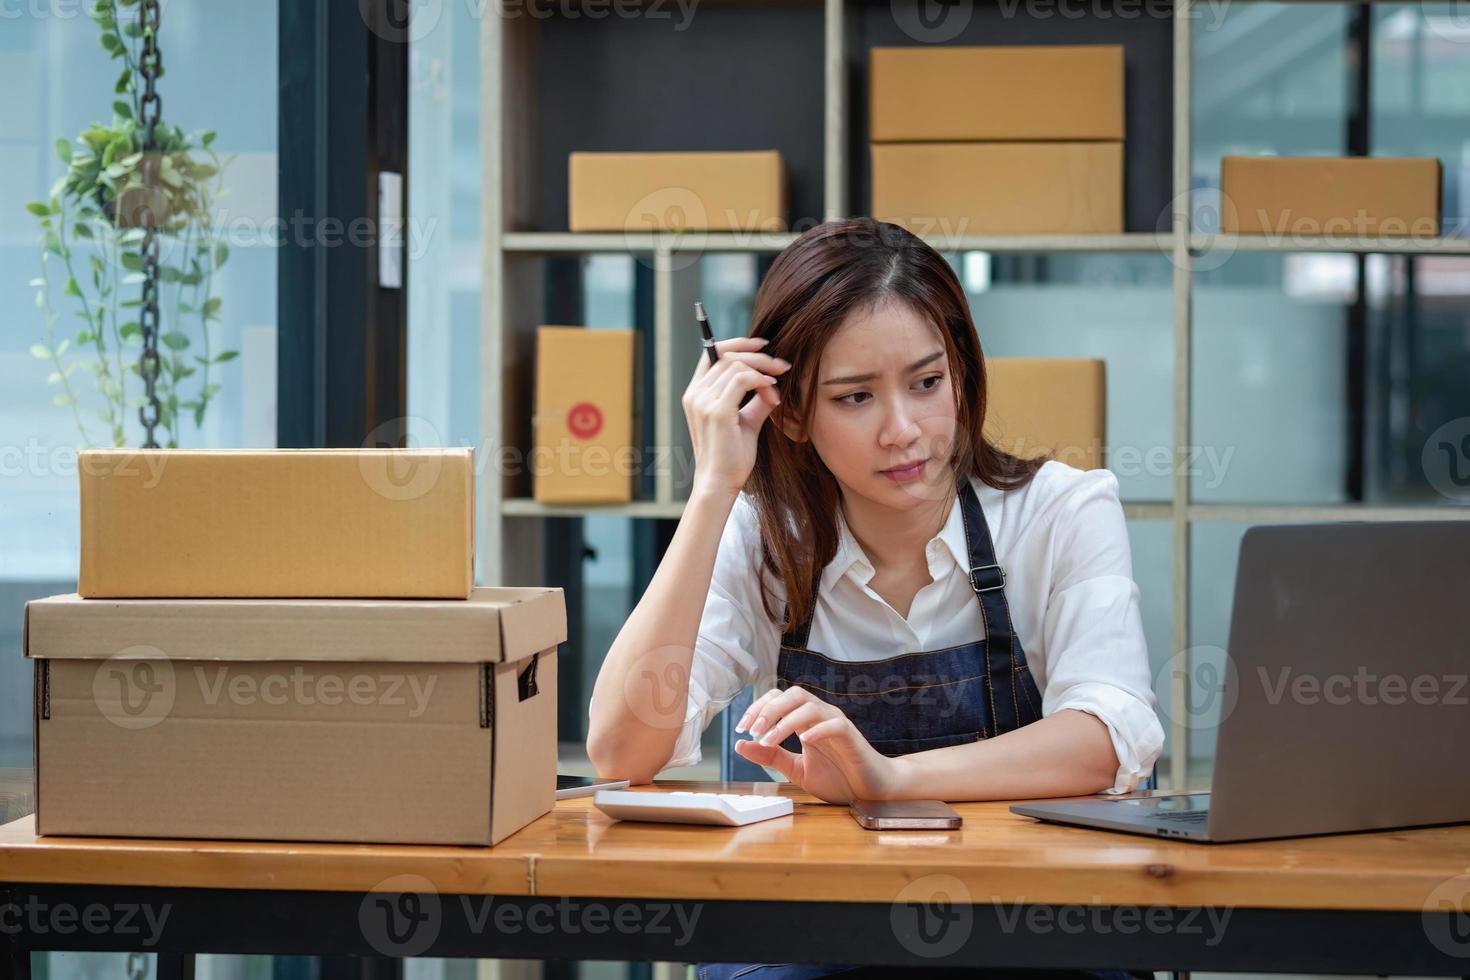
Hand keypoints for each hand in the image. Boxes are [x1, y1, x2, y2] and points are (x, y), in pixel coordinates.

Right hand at [682, 337, 789, 498]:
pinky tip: (773, 391)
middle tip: (783, 366)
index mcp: (696, 394)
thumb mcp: (746, 421)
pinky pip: (742, 379)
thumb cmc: (732, 456)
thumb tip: (773, 382)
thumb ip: (756, 400)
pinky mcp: (716, 411)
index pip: (711, 353)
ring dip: (763, 371)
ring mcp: (702, 402)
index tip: (763, 345)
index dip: (737, 343)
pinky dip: (761, 380)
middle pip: (727, 355)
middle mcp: (695, 394)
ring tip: (778, 387)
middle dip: (759, 356)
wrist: (721, 483)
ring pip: (736, 365)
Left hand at [733, 686, 898, 803]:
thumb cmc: (838, 777)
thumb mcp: (796, 769)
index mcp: (805, 721)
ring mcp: (836, 723)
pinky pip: (835, 725)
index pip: (779, 699)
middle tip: (752, 730)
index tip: (741, 729)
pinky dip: (818, 730)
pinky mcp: (851, 737)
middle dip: (768, 709)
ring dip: (785, 721)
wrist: (870, 791)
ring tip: (768, 739)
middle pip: (792, 695)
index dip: (758, 708)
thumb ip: (771, 756)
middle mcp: (820, 716)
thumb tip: (740, 744)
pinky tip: (803, 742)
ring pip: (809, 707)